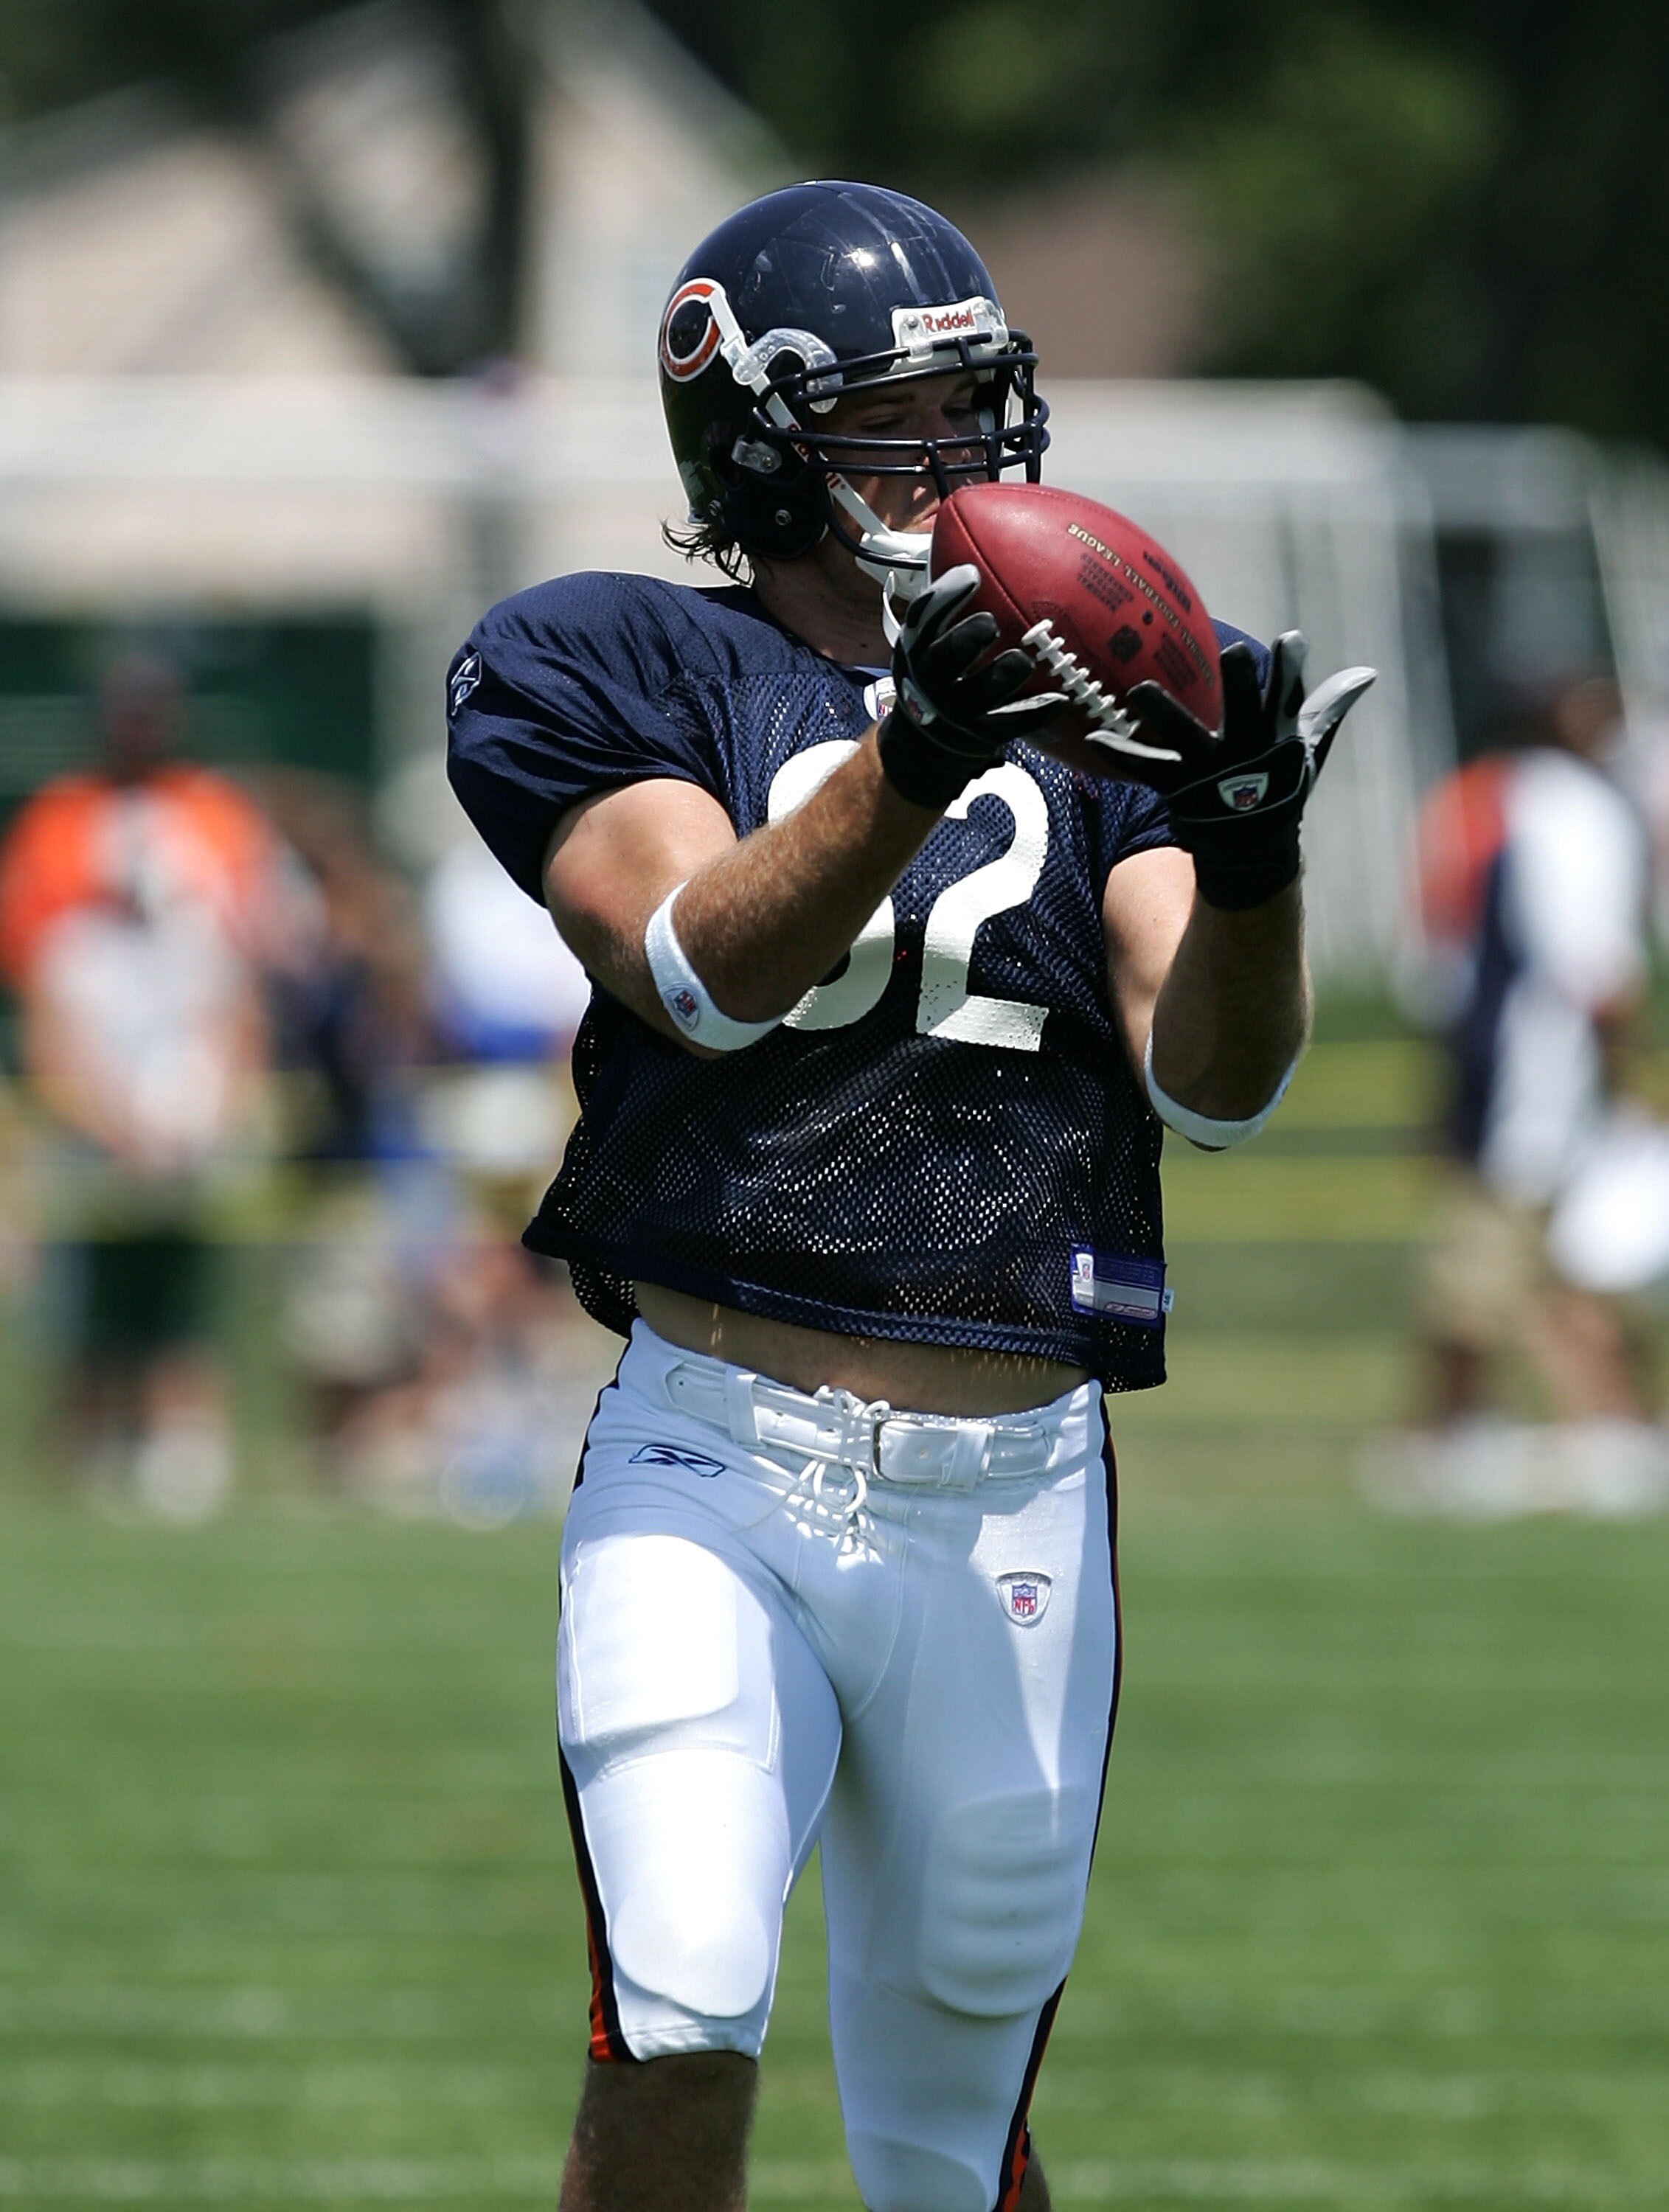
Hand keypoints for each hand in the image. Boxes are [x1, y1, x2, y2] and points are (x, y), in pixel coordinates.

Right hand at [876, 566, 1065, 809]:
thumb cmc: (937, 681)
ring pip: (979, 693)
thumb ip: (947, 615)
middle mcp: (931, 680)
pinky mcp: (979, 737)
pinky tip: (1059, 700)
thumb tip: (986, 559)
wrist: (923, 747)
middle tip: (990, 623)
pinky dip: (1035, 713)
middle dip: (968, 638)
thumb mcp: (925, 649)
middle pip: (946, 656)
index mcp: (916, 650)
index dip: (946, 595)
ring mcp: (954, 712)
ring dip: (1002, 675)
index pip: (924, 618)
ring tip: (1022, 660)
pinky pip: (1009, 724)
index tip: (972, 574)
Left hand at [1123, 633, 1376, 908]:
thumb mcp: (1310, 749)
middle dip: (1241, 683)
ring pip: (1186, 736)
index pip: (1289, 697)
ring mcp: (1210, 771)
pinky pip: (1145, 769)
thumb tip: (1367, 674)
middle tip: (1234, 651)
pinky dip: (1119, 754)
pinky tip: (1092, 737)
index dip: (1291, 670)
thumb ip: (1330, 708)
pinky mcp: (1177, 789)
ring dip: (1163, 713)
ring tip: (1139, 690)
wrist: (1252, 850)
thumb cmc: (1281, 787)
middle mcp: (1244, 751)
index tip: (1292, 639)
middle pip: (1244, 711)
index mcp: (1276, 737)